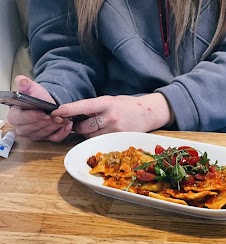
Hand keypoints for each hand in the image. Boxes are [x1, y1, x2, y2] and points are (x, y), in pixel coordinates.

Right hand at [7, 76, 72, 141]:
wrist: (47, 103)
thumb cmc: (37, 97)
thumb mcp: (31, 87)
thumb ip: (24, 84)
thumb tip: (22, 82)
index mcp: (14, 116)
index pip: (21, 119)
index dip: (33, 116)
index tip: (43, 113)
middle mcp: (22, 128)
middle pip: (33, 128)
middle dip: (46, 122)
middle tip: (56, 116)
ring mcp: (33, 135)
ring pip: (44, 133)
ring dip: (55, 126)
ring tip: (62, 118)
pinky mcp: (45, 139)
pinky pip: (54, 138)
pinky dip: (62, 132)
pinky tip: (67, 125)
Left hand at [51, 94, 172, 137]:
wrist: (149, 112)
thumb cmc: (128, 105)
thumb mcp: (111, 100)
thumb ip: (95, 107)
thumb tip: (75, 115)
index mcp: (106, 102)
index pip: (83, 106)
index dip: (68, 110)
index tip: (56, 112)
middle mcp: (110, 116)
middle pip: (84, 127)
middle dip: (78, 127)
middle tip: (76, 125)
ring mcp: (115, 129)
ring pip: (91, 137)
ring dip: (87, 134)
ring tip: (95, 128)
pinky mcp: (119, 139)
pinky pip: (101, 142)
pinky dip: (97, 140)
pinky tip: (102, 134)